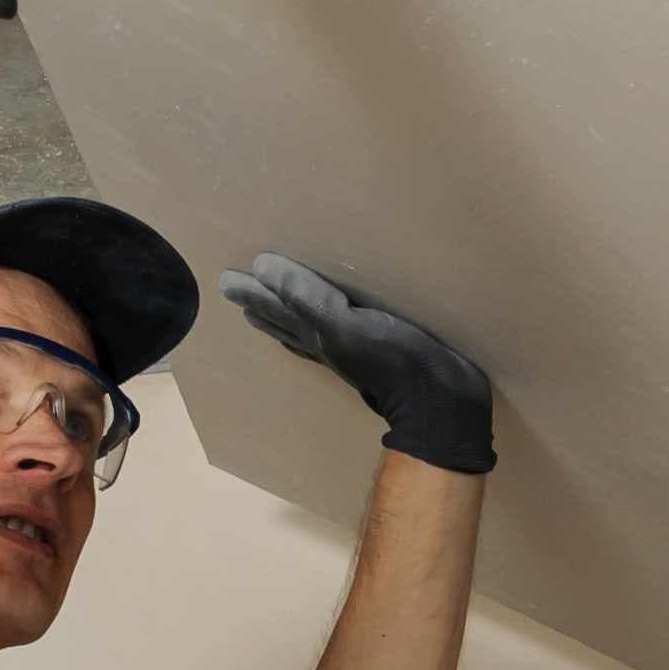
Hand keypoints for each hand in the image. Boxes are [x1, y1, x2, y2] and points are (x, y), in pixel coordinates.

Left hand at [223, 255, 495, 475]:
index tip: (229, 279)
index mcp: (315, 331)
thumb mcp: (341, 325)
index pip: (275, 307)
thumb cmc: (392, 360)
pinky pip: (337, 332)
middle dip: (261, 304)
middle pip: (284, 321)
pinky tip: (332, 325)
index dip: (254, 292)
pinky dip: (322, 324)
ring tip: (266, 309)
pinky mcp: (376, 352)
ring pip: (305, 330)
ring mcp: (350, 351)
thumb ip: (304, 296)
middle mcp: (326, 343)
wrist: (439, 401)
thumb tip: (261, 268)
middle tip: (237, 289)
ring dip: (284, 316)